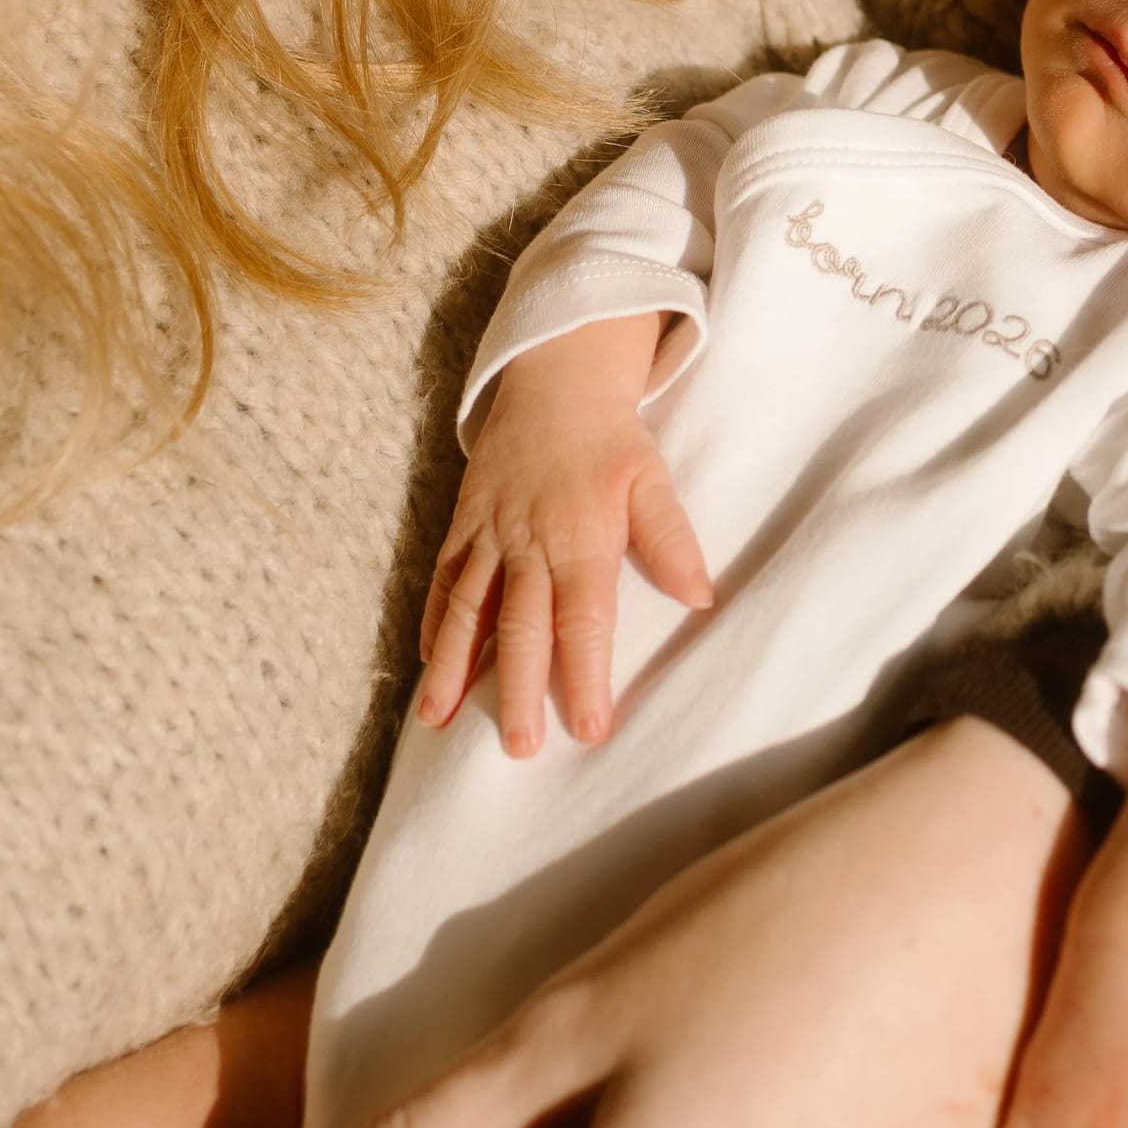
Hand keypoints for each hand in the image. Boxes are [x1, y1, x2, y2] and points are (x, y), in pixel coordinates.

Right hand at [415, 323, 710, 752]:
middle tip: (519, 747)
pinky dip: (432, 624)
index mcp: (580, 537)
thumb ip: (672, 539)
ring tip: (437, 721)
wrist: (554, 380)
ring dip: (452, 668)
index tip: (589, 729)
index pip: (582, 620)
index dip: (584, 676)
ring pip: (466, 609)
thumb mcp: (652, 479)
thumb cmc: (611, 440)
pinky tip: (426, 667)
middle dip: (516, 690)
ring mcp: (488, 535)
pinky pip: (442, 581)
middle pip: (519, 627)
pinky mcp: (463, 526)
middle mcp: (527, 543)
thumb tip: (701, 597)